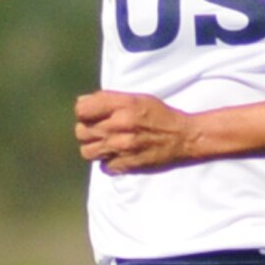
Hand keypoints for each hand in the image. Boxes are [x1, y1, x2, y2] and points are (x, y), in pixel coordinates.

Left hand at [74, 89, 197, 172]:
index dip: (84, 112)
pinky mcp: (126, 165)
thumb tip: (81, 103)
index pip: (82, 110)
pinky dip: (108, 162)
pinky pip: (103, 166)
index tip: (93, 115)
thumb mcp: (137, 98)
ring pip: (87, 151)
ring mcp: (121, 147)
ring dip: (94, 147)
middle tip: (101, 130)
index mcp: (122, 105)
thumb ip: (108, 99)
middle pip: (81, 131)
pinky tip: (118, 156)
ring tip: (106, 144)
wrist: (183, 138)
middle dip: (88, 130)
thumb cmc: (160, 115)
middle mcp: (119, 126)